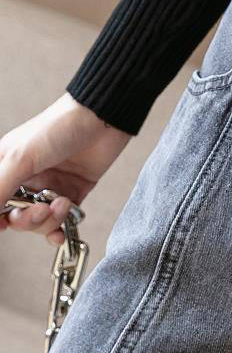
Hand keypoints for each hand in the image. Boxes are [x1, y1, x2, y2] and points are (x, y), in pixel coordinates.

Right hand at [0, 93, 131, 245]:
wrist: (101, 119)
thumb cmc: (58, 127)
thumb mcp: (21, 158)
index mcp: (5, 167)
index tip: (4, 224)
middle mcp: (26, 179)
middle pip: (16, 217)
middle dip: (27, 220)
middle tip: (41, 210)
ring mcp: (50, 186)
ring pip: (40, 221)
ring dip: (49, 221)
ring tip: (62, 203)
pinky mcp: (74, 191)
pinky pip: (63, 221)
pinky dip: (60, 230)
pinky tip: (62, 233)